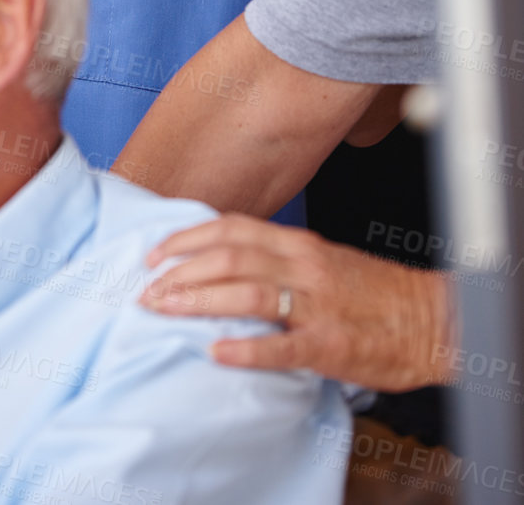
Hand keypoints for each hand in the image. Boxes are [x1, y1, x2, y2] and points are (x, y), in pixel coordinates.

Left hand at [139, 212, 452, 391]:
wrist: (434, 319)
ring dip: (197, 301)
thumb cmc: (376, 294)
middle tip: (147, 289)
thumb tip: (229, 266)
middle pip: (229, 256)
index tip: (155, 252)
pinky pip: (282, 346)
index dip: (188, 237)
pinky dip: (246, 348)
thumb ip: (281, 261)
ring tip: (164, 310)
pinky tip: (216, 352)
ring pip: (246, 293)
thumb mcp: (325, 262)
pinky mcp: (330, 345)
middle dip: (180, 271)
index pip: (232, 228)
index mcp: (299, 244)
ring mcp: (317, 305)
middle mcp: (303, 266)